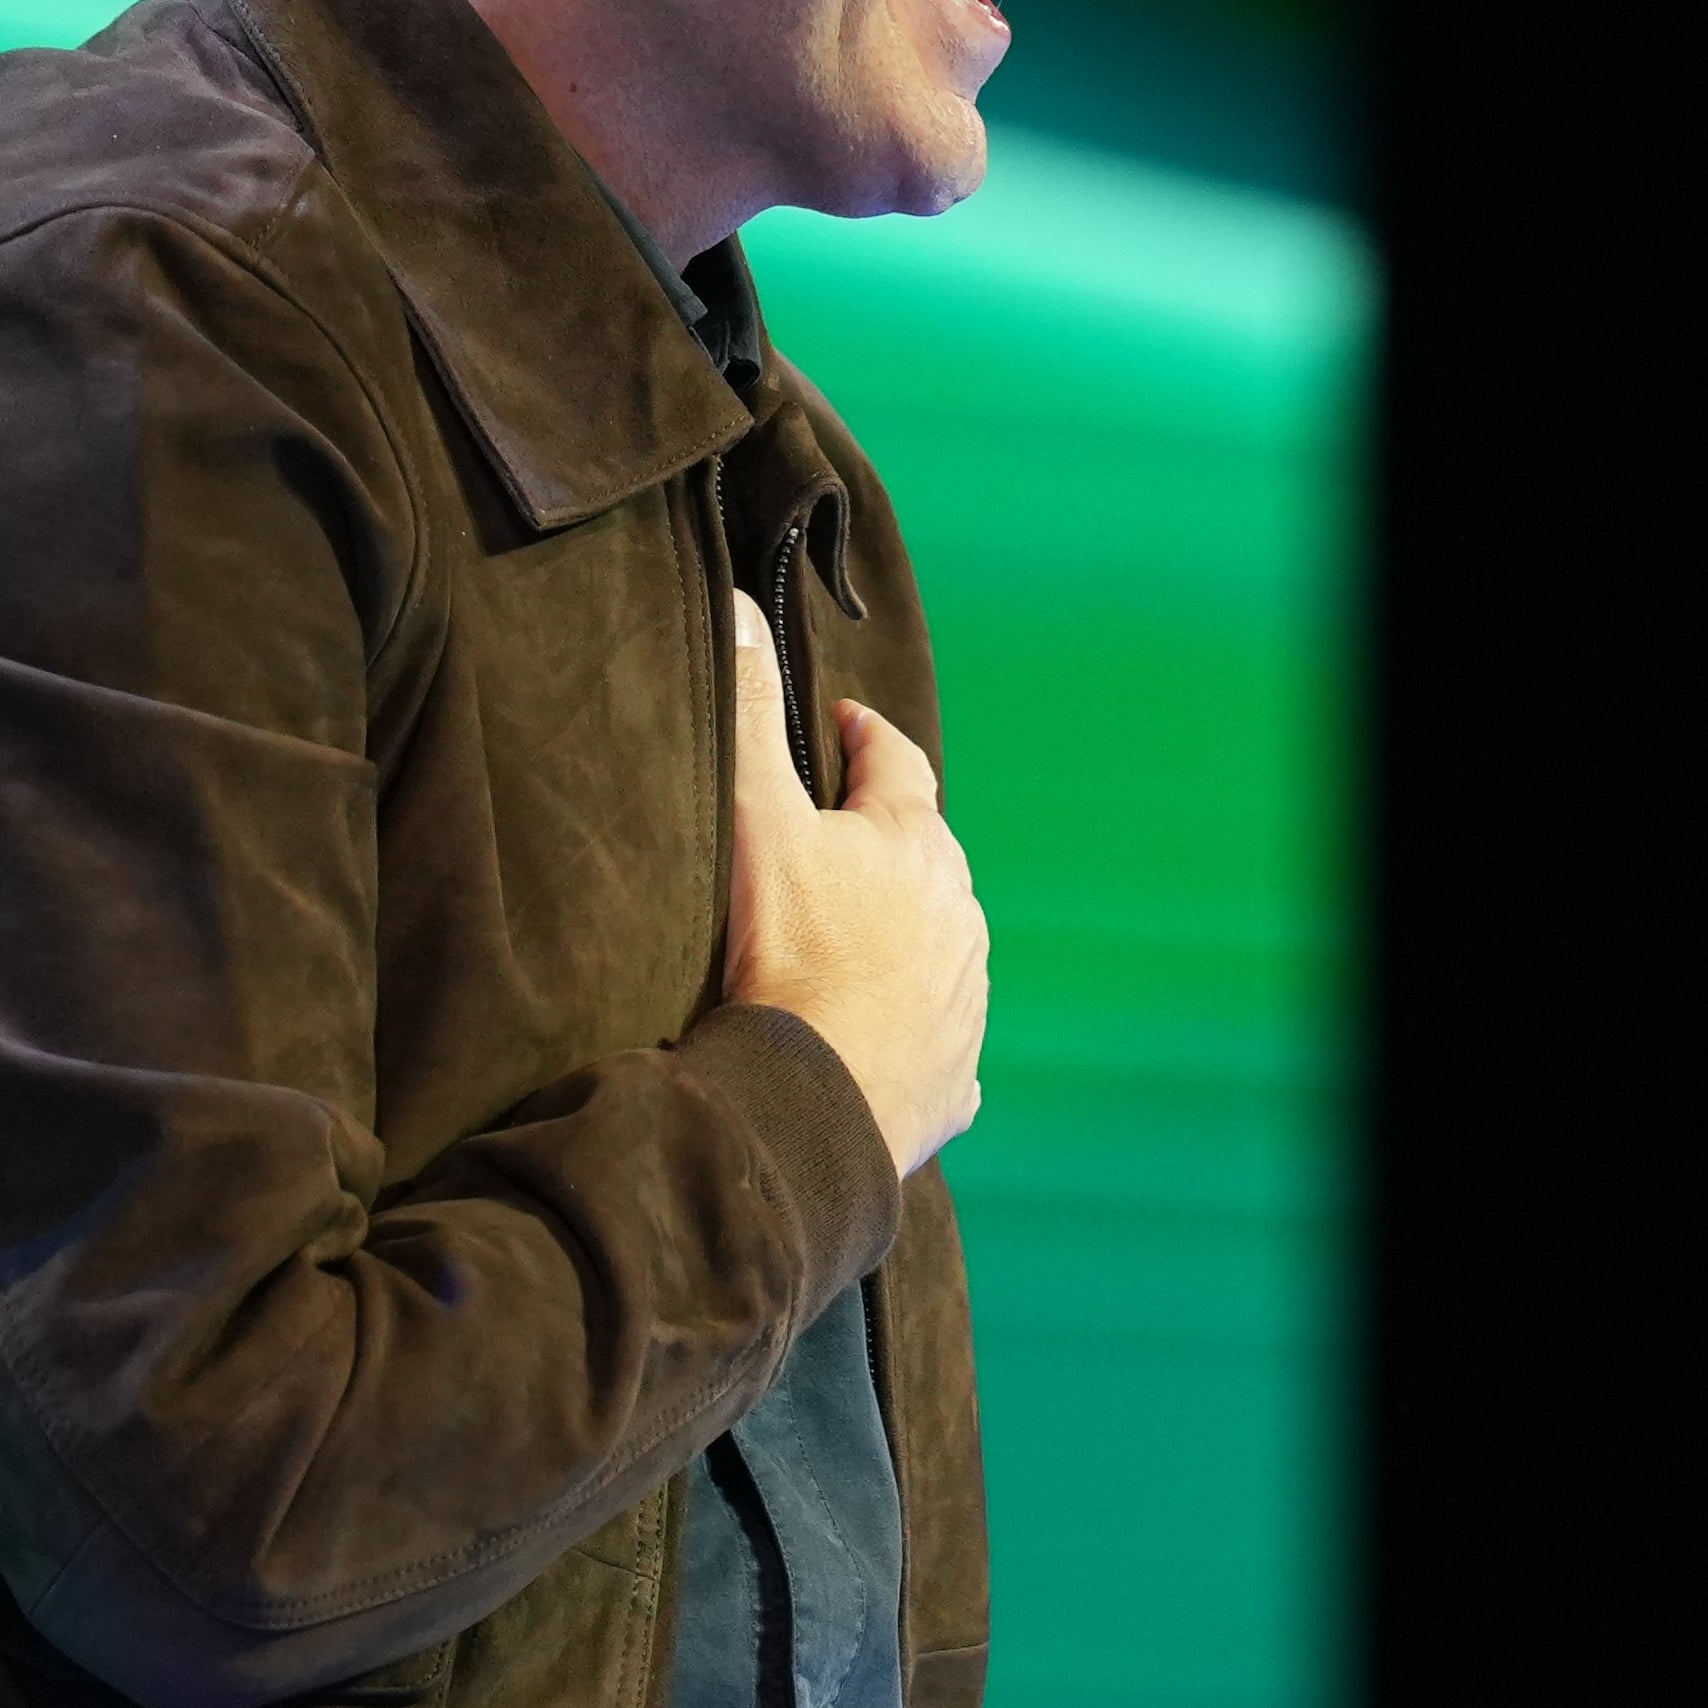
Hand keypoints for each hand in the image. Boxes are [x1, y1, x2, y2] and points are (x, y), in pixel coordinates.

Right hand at [722, 594, 987, 1175]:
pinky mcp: (956, 1075)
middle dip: (888, 840)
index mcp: (916, 843)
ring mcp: (966, 997)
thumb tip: (741, 609)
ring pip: (940, 943)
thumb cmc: (787, 952)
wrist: (815, 1098)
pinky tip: (882, 1035)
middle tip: (841, 836)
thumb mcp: (759, 820)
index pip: (898, 762)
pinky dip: (913, 1026)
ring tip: (854, 938)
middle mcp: (960, 914)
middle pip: (926, 855)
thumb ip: (750, 715)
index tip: (846, 724)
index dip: (867, 738)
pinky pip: (939, 1036)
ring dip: (905, 932)